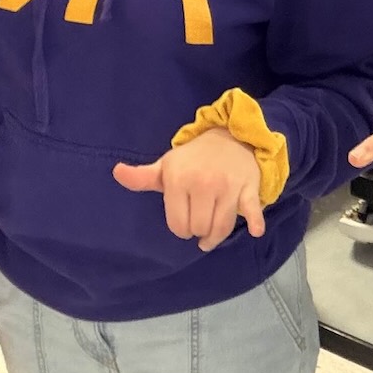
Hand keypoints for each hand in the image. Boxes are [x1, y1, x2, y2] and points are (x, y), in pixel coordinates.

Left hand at [115, 129, 266, 249]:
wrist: (231, 136)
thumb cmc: (194, 158)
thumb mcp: (166, 166)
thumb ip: (142, 177)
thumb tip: (116, 172)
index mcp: (178, 179)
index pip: (178, 225)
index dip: (181, 228)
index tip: (184, 221)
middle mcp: (203, 183)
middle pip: (200, 228)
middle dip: (198, 230)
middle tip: (199, 221)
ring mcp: (228, 186)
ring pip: (221, 227)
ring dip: (216, 236)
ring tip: (211, 234)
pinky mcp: (249, 188)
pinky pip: (252, 211)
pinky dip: (255, 222)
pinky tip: (254, 230)